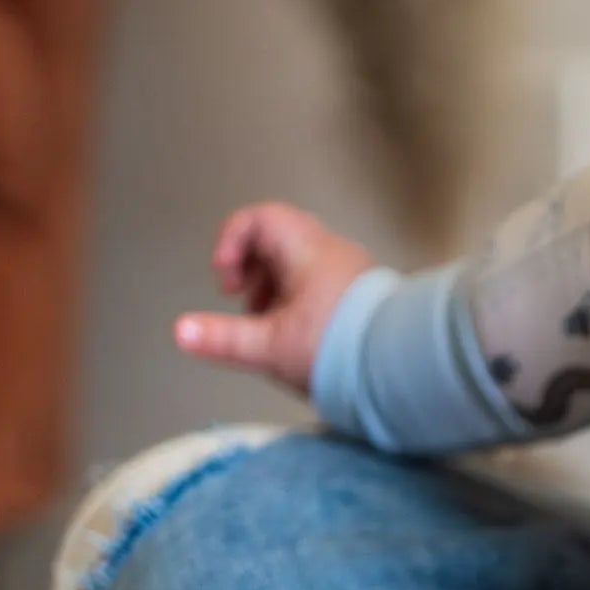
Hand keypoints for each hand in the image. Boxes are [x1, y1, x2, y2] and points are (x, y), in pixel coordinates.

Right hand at [172, 203, 373, 395]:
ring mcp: (357, 275)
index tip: (225, 278)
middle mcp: (335, 254)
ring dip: (280, 293)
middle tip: (246, 303)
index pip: (259, 220)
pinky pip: (329, 290)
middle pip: (281, 243)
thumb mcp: (272, 347)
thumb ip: (224, 339)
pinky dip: (307, 306)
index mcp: (307, 250)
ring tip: (272, 328)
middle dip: (255, 272)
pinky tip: (306, 340)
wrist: (409, 369)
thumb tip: (181, 332)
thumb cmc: (343, 351)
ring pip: (305, 269)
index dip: (231, 243)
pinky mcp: (372, 300)